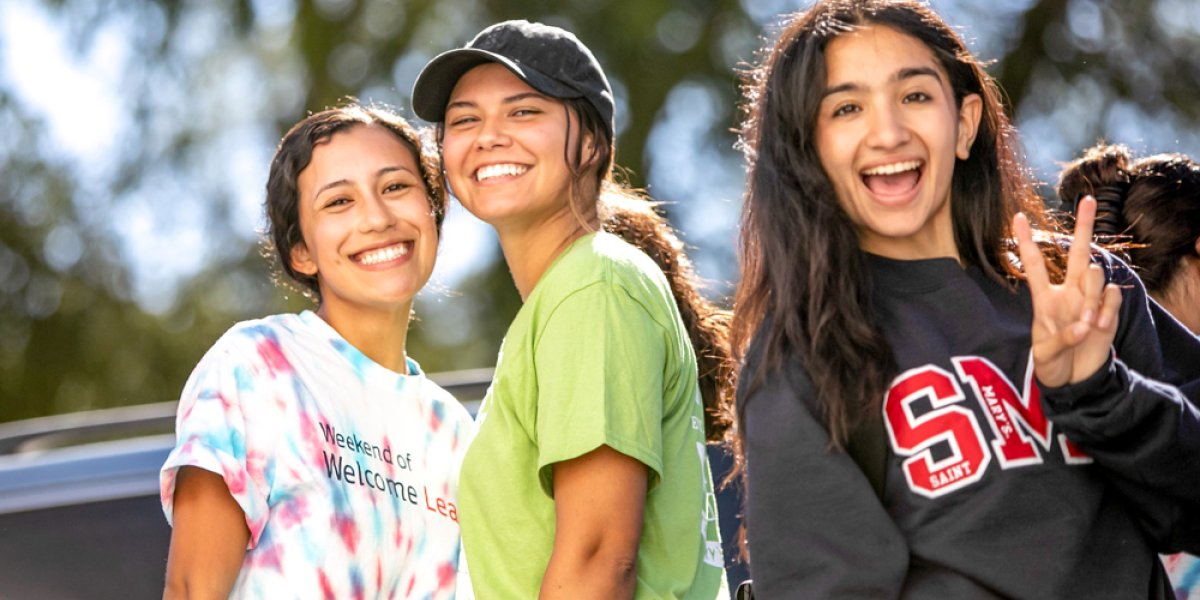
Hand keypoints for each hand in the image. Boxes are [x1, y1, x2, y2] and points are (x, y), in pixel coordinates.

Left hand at [1013, 196, 1121, 386]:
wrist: (1076, 379)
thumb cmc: (1053, 363)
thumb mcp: (1045, 355)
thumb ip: (1061, 339)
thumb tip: (1083, 325)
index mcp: (1044, 298)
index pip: (1034, 264)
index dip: (1026, 241)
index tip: (1017, 216)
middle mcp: (1068, 292)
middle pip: (1076, 253)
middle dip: (1083, 226)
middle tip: (1088, 200)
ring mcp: (1090, 299)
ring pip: (1094, 276)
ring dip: (1090, 297)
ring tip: (1087, 322)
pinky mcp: (1109, 310)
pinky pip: (1111, 296)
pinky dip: (1106, 310)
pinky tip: (1099, 326)